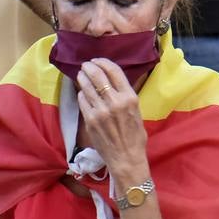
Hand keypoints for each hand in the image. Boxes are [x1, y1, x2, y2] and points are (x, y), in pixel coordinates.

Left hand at [75, 59, 148, 182]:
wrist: (126, 158)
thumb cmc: (135, 137)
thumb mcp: (137, 112)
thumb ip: (125, 97)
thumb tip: (113, 83)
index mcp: (130, 98)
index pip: (114, 71)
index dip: (103, 62)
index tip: (98, 60)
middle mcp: (115, 101)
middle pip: (97, 75)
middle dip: (89, 67)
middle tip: (86, 65)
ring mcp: (101, 111)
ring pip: (86, 86)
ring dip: (82, 77)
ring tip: (81, 74)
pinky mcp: (90, 120)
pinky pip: (82, 100)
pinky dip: (82, 94)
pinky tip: (83, 93)